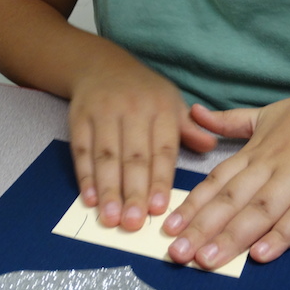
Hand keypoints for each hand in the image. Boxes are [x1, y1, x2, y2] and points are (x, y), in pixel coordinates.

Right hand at [68, 68, 216, 231]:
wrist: (101, 65)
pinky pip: (82, 150)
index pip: (162, 150)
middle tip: (134, 223)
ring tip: (111, 218)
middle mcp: (133, 109)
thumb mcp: (171, 101)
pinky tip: (89, 199)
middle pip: (133, 157)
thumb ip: (188, 129)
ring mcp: (103, 113)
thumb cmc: (144, 91)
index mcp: (161, 108)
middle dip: (134, 192)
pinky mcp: (79, 118)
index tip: (159, 209)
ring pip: (106, 156)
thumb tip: (210, 146)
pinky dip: (85, 176)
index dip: (160, 180)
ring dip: (108, 189)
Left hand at [163, 79, 289, 268]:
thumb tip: (195, 111)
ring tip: (208, 259)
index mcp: (254, 152)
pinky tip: (262, 254)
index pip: (216, 182)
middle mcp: (271, 165)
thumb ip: (228, 121)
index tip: (168, 228)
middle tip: (178, 253)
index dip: (192, 206)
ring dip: (233, 236)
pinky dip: (282, 235)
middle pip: (231, 200)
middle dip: (202, 228)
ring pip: (260, 210)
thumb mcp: (265, 114)